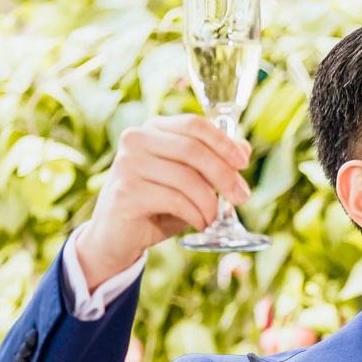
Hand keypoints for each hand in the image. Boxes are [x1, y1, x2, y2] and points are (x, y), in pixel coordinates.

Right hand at [77, 115, 251, 290]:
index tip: (243, 163)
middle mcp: (136, 140)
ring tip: (214, 218)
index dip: (223, 142)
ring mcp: (127, 164)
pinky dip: (195, 215)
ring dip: (209, 202)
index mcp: (152, 129)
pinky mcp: (125, 192)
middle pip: (192, 150)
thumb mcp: (189, 181)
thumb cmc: (156, 205)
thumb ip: (213, 163)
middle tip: (242, 197)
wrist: (116, 236)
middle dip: (224, 175)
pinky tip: (201, 224)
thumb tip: (245, 147)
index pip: (194, 125)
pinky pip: (175, 200)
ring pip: (186, 178)